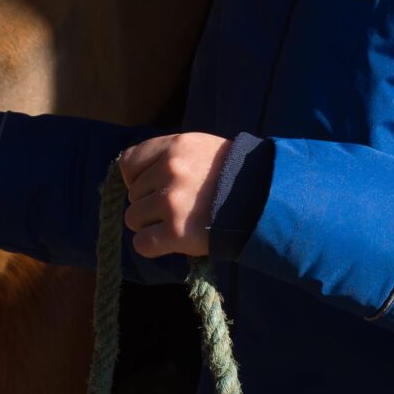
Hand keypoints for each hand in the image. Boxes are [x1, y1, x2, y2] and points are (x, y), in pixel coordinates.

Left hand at [118, 131, 231, 258]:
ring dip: (151, 224)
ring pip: (134, 219)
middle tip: (180, 206)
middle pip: (132, 195)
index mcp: (174, 147)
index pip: (128, 163)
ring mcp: (172, 202)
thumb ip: (167, 157)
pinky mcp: (177, 232)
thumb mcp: (199, 148)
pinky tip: (171, 241)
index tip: (154, 186)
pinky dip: (152, 246)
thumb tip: (133, 178)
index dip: (137, 178)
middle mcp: (170, 170)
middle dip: (151, 203)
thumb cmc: (231, 175)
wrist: (264, 199)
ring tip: (179, 221)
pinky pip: (142, 244)